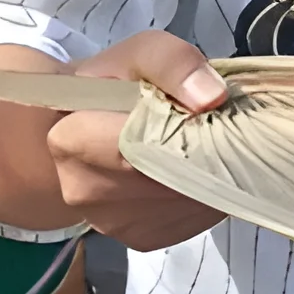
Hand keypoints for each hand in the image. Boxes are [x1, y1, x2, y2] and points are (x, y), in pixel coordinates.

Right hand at [46, 31, 229, 249]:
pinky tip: (198, 168)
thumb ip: (173, 63)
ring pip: (190, 198)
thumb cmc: (116, 82)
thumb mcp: (141, 53)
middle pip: (175, 173)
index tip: (208, 108)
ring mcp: (114, 225)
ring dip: (213, 170)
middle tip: (219, 123)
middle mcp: (87, 193)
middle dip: (208, 146)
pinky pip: (194, 216)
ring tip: (206, 142)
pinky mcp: (143, 240)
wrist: (91, 123)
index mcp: (74, 142)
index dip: (189, 123)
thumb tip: (211, 98)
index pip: (147, 141)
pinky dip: (209, 191)